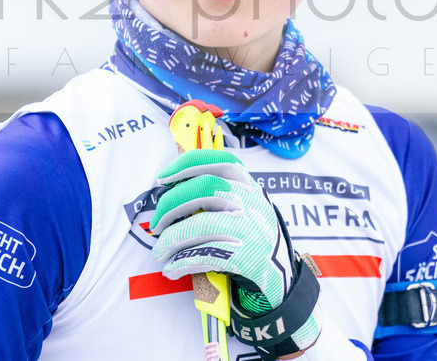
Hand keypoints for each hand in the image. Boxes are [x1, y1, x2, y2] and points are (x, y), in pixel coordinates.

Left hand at [150, 149, 321, 358]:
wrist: (281, 275)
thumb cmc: (252, 236)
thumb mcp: (246, 206)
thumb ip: (220, 193)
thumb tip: (172, 191)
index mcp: (249, 186)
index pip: (219, 162)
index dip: (187, 165)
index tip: (162, 178)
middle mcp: (252, 203)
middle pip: (205, 189)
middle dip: (171, 205)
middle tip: (156, 224)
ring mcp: (251, 229)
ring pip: (202, 225)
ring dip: (172, 239)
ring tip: (159, 253)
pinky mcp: (248, 258)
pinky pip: (206, 255)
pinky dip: (182, 262)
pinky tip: (172, 269)